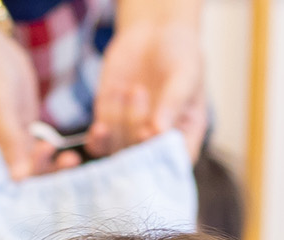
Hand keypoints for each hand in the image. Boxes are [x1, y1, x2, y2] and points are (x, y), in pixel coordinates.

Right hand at [0, 10, 58, 201]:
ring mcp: (0, 148)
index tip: (18, 220)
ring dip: (47, 173)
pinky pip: (34, 157)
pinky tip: (70, 155)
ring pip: (23, 175)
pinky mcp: (17, 136)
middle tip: (58, 185)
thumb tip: (21, 180)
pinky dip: (50, 158)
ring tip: (70, 161)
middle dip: (30, 194)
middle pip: (3, 191)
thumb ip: (10, 142)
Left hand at [87, 7, 207, 160]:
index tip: (148, 132)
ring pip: (117, 150)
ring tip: (133, 88)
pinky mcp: (109, 125)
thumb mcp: (185, 74)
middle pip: (140, 158)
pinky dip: (98, 135)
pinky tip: (101, 122)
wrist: (155, 34)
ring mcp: (131, 136)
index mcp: (184, 136)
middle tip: (140, 90)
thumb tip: (158, 131)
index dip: (158, 156)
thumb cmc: (180, 54)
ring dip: (119, 121)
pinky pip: (98, 143)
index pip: (173, 162)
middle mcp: (156, 142)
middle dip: (135, 126)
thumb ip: (173, 101)